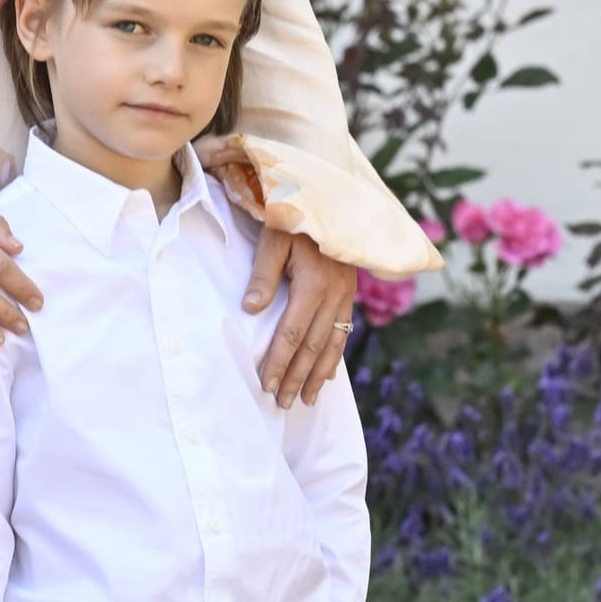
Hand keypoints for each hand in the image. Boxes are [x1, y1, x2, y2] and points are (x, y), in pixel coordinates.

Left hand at [244, 229, 358, 407]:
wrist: (333, 198)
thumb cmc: (296, 214)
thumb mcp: (275, 237)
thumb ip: (263, 274)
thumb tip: (251, 310)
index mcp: (313, 284)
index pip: (292, 333)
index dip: (279, 362)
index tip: (266, 385)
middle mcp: (334, 295)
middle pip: (313, 347)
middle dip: (296, 378)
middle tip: (282, 403)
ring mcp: (345, 295)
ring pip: (332, 344)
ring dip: (317, 375)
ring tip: (305, 399)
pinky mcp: (349, 293)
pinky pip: (343, 333)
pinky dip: (334, 357)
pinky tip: (326, 375)